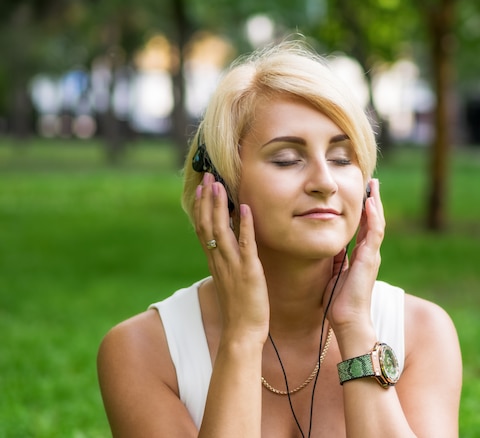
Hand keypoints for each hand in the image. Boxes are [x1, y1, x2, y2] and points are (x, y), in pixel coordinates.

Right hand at [194, 173, 268, 343]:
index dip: (202, 206)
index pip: (203, 228)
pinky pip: (245, 244)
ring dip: (220, 206)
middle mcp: (219, 260)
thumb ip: (226, 261)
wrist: (242, 332)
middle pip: (208, 224)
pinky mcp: (248, 271)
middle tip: (209, 176)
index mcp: (214, 261)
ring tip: (221, 185)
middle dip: (208, 199)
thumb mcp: (229, 279)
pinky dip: (244, 225)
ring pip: (221, 230)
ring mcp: (232, 265)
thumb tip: (228, 245)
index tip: (203, 187)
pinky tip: (245, 208)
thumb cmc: (238, 307)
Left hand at [324, 179, 384, 334]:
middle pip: (374, 221)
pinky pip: (373, 233)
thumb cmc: (339, 302)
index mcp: (361, 257)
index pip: (365, 227)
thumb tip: (330, 246)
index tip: (363, 194)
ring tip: (373, 186)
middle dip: (373, 201)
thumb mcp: (335, 274)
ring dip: (375, 203)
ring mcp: (372, 256)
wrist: (348, 320)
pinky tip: (370, 203)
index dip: (364, 210)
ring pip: (377, 223)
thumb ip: (336, 259)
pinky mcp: (370, 259)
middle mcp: (369, 254)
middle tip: (372, 182)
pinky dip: (372, 217)